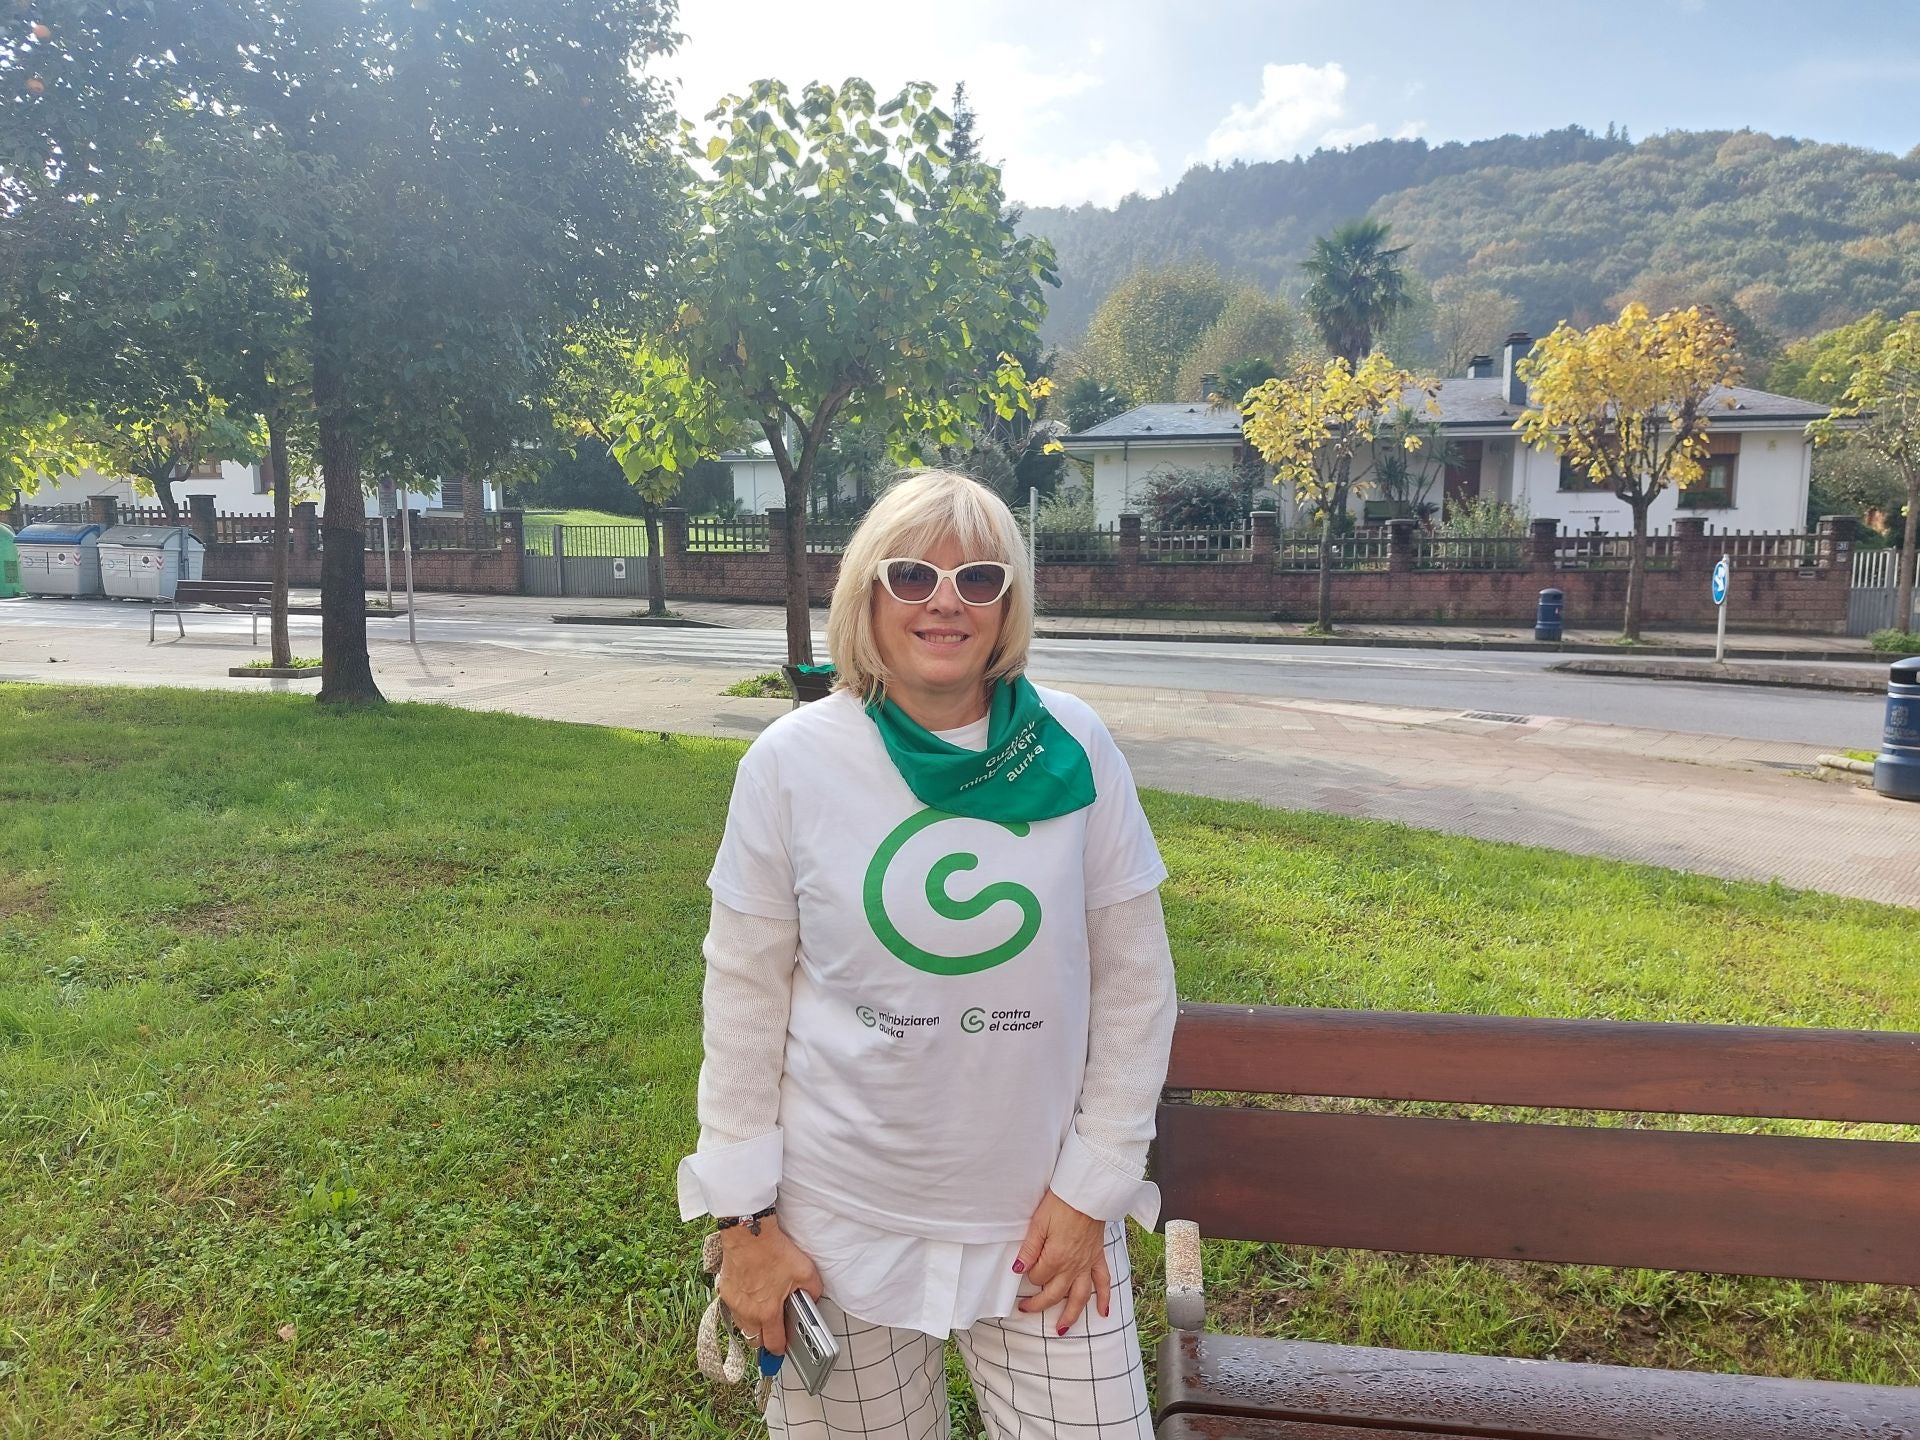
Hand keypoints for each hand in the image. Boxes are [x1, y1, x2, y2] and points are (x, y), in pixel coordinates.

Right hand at [715, 1216, 823, 1355]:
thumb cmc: (773, 1250)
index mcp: (767, 1312)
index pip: (773, 1344)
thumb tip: (812, 1299)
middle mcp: (747, 1312)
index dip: (781, 1349)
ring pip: (742, 1326)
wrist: (749, 1233)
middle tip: (774, 1329)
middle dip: (765, 1339)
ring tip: (763, 1311)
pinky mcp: (724, 1291)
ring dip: (752, 1325)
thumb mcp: (805, 1270)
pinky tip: (751, 1295)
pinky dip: (742, 1308)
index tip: (784, 1347)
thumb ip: (813, 1291)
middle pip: (754, 1341)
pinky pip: (733, 1309)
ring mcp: (733, 1302)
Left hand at [1013, 1190, 1110, 1335]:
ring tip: (1062, 1329)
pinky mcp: (1098, 1258)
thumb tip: (1017, 1270)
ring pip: (1080, 1297)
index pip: (1038, 1277)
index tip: (1024, 1268)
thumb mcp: (1038, 1223)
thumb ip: (1029, 1249)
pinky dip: (1105, 1298)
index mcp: (1056, 1257)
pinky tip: (1103, 1312)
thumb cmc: (1061, 1204)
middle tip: (1026, 1309)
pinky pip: (1104, 1282)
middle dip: (1039, 1305)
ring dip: (1071, 1315)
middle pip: (1055, 1294)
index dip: (1029, 1275)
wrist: (1088, 1193)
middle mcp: (1073, 1266)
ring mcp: (1087, 1264)